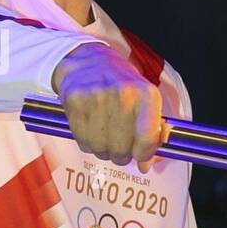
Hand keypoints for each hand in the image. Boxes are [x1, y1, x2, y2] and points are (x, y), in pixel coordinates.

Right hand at [51, 43, 164, 172]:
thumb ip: (151, 133)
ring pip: (101, 150)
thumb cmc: (122, 85)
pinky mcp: (75, 102)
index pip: (147, 140)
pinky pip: (83, 142)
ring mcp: (97, 98)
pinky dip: (88, 142)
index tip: (141, 156)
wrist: (88, 61)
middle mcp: (123, 95)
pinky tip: (91, 128)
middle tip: (120, 145)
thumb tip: (145, 166)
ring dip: (104, 150)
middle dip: (122, 155)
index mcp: (146, 95)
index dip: (144, 155)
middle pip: (122, 150)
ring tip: (105, 134)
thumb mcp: (146, 101)